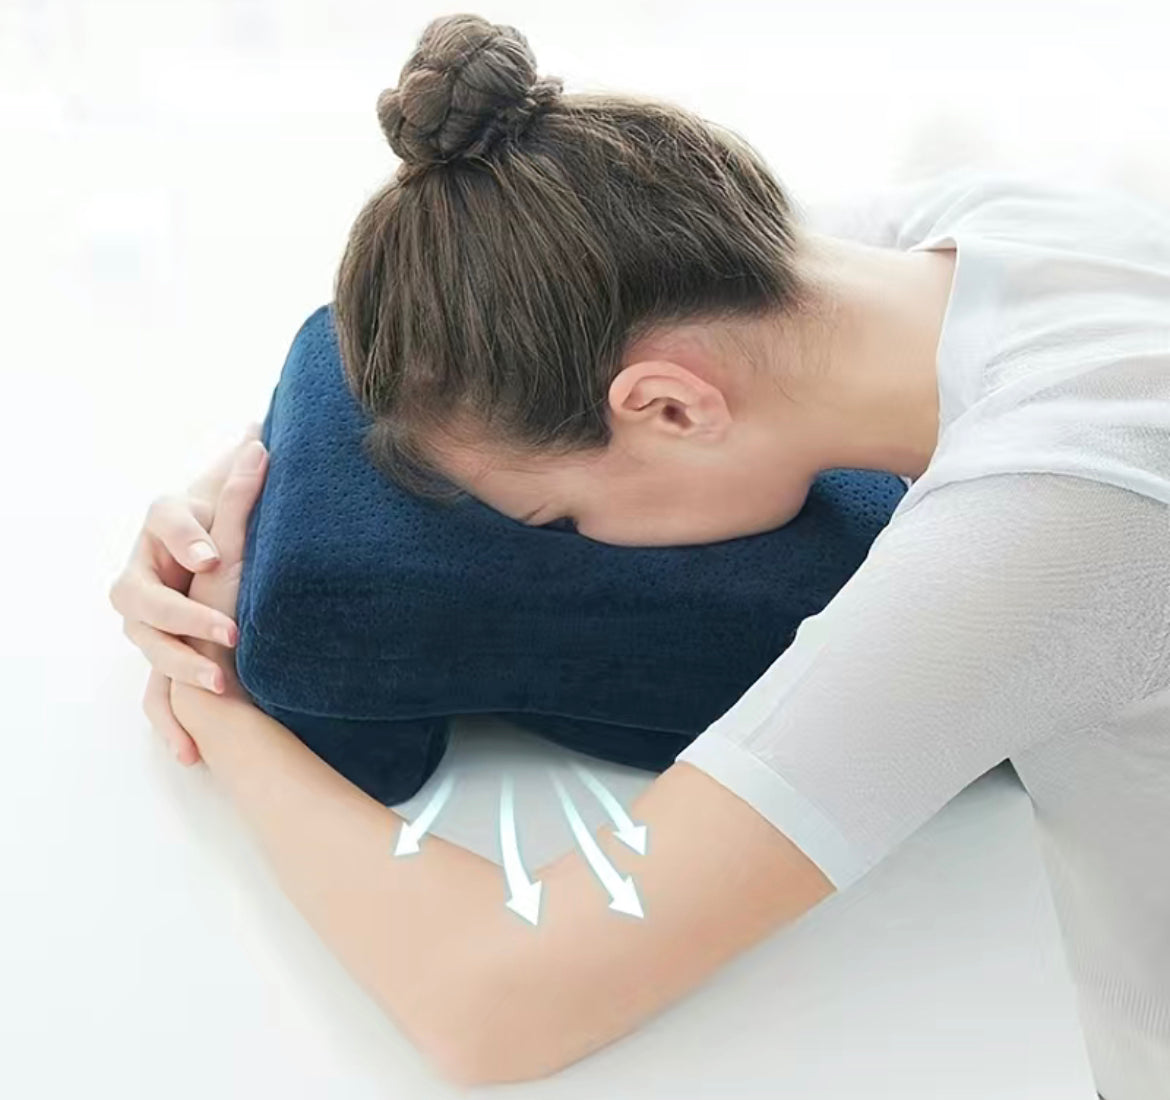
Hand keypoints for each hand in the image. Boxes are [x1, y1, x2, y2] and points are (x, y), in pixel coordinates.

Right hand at [108, 423, 262, 763]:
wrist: (204, 583)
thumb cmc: (218, 554)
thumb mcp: (232, 523)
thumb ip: (242, 486)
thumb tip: (261, 435)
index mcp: (166, 541)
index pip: (163, 528)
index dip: (187, 540)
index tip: (214, 555)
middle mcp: (149, 586)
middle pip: (144, 604)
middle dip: (185, 619)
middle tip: (229, 633)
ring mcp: (153, 630)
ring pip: (152, 654)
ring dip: (181, 675)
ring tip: (219, 688)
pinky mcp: (167, 666)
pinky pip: (160, 701)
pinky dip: (173, 727)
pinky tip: (191, 754)